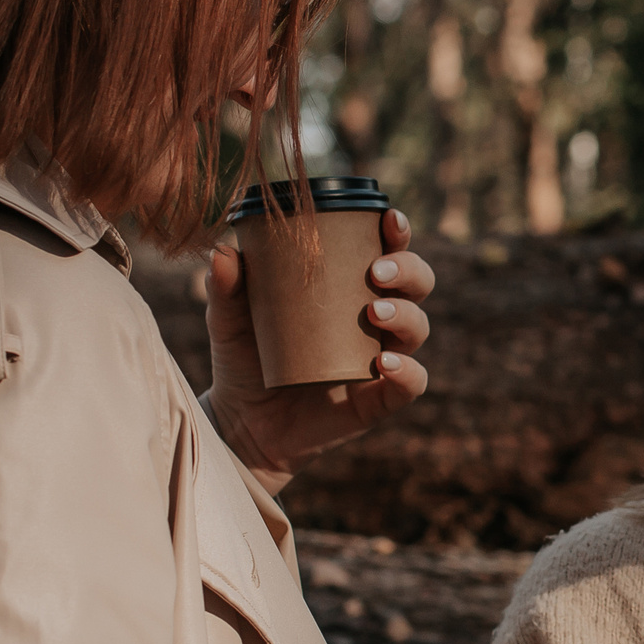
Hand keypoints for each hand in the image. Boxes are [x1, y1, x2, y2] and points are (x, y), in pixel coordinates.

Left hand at [201, 208, 434, 496]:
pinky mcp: (379, 399)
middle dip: (409, 270)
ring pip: (419, 327)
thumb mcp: (229, 322)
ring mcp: (381, 358)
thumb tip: (224, 250)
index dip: (398, 234)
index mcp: (348, 289)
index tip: (389, 220)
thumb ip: (227, 289)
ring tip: (374, 313)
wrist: (242, 424)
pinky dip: (407, 371)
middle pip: (417, 284)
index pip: (386, 252)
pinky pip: (412, 383)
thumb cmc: (244, 361)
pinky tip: (384, 364)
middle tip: (376, 272)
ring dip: (405, 315)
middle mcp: (375, 320)